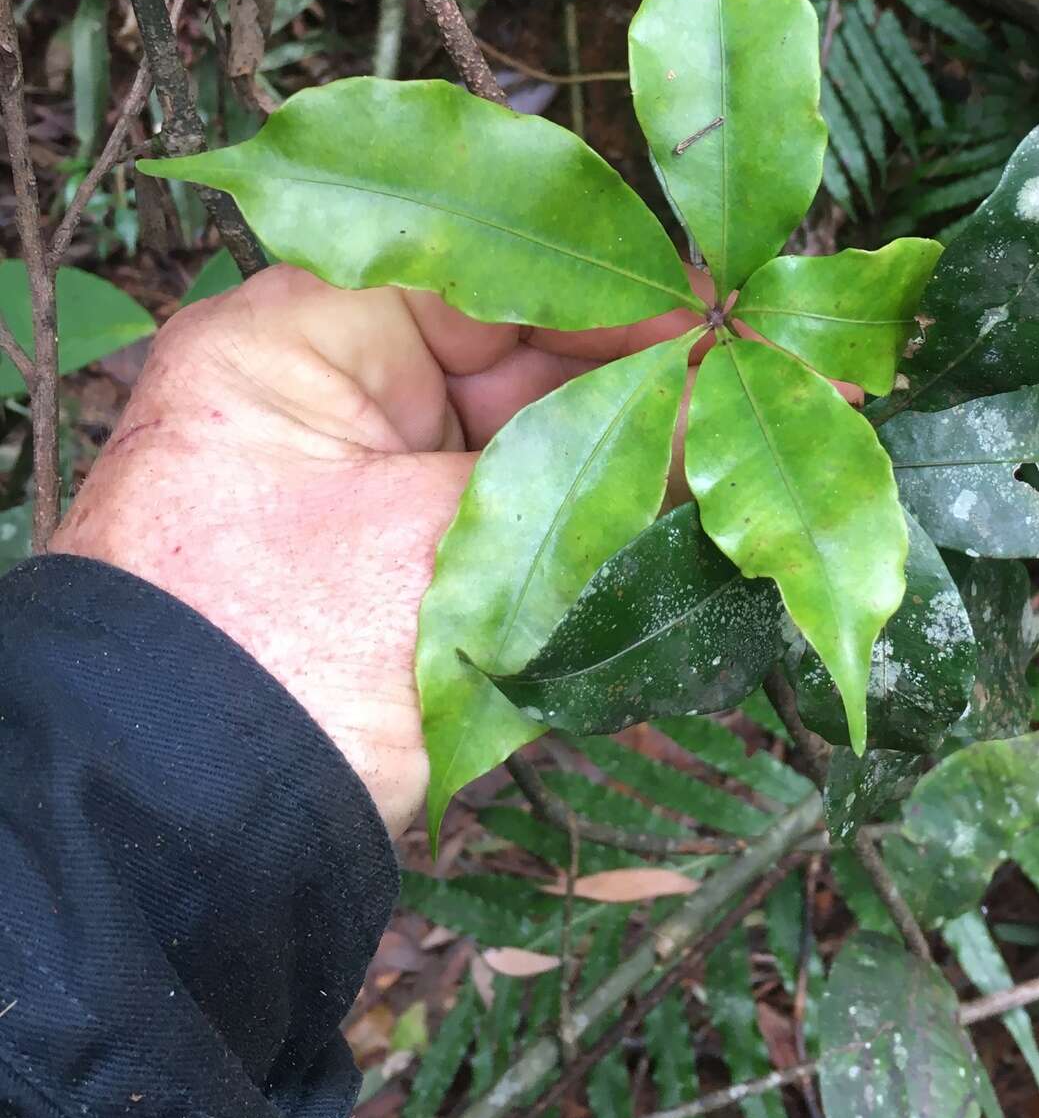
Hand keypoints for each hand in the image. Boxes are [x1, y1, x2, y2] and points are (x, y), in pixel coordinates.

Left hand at [51, 264, 700, 836]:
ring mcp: (361, 489)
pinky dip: (592, 530)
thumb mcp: (457, 538)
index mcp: (301, 338)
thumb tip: (732, 406)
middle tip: (763, 393)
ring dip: (630, 463)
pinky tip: (690, 526)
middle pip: (519, 361)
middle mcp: (328, 396)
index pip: (487, 274)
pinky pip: (516, 523)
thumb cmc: (287, 661)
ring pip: (530, 447)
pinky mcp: (396, 574)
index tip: (722, 319)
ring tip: (749, 461)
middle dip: (641, 383)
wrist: (197, 843)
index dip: (613, 295)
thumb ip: (606, 470)